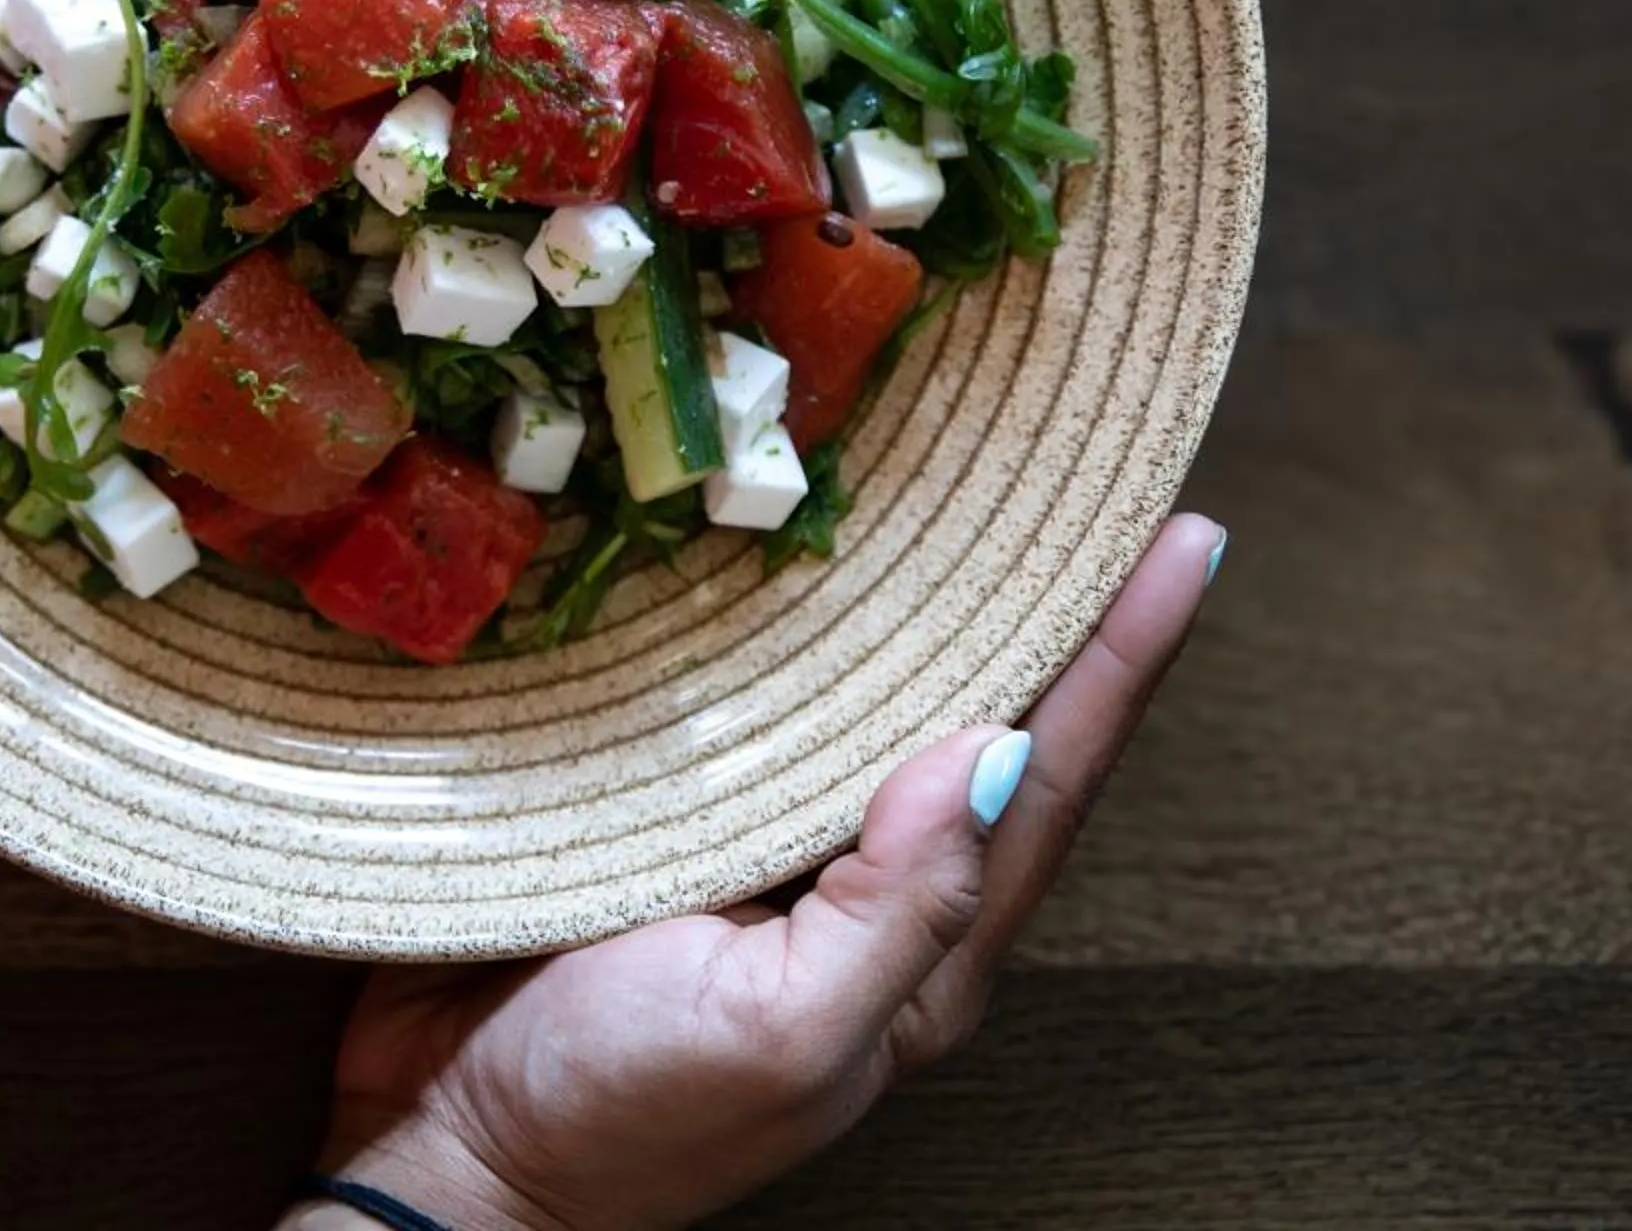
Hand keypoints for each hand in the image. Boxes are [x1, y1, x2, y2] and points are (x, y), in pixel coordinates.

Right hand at [291, 514, 1224, 1230]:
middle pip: (987, 723)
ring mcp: (770, 847)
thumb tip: (993, 753)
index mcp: (920, 952)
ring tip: (990, 484)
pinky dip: (799, 623)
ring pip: (878, 698)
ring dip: (933, 598)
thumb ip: (897, 909)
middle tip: (1103, 476)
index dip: (1123, 656)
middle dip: (1052, 606)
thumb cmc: (613, 1120)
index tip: (1186, 537)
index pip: (1048, 782)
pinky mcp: (675, 812)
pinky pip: (760, 701)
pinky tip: (809, 550)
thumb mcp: (777, 1036)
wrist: (445, 1155)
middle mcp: (864, 887)